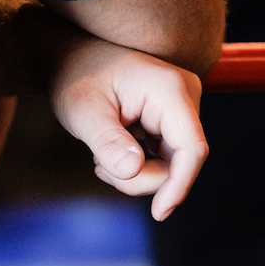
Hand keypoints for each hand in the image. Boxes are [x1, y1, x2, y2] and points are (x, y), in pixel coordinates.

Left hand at [49, 37, 208, 219]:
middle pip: (180, 161)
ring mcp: (181, 105)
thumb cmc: (76, 75)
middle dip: (141, 178)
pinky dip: (140, 164)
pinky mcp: (173, 115)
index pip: (192, 148)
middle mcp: (184, 94)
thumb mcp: (82, 111)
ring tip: (101, 158)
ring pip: (173, 163)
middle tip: (100, 169)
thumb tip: (133, 170)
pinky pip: (167, 156)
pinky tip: (112, 153)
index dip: (180, 185)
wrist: (72, 53)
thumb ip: (108, 141)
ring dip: (137, 173)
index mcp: (169, 90)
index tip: (159, 213)